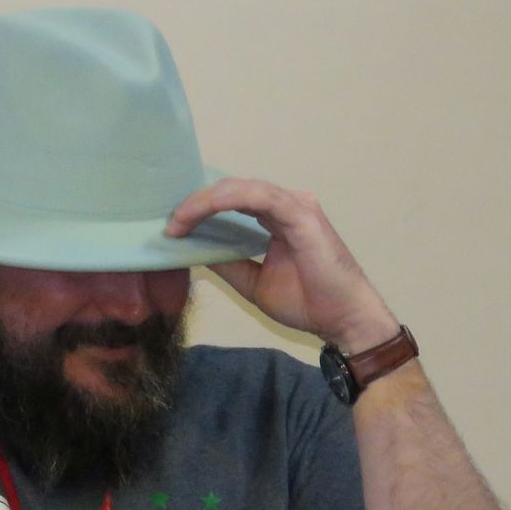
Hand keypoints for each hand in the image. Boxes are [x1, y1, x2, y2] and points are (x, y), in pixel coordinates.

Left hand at [168, 178, 399, 351]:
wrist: (343, 321)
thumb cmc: (308, 302)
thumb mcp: (253, 282)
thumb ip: (228, 262)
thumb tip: (194, 250)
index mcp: (276, 217)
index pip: (232, 200)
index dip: (199, 207)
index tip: (171, 227)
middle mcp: (285, 204)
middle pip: (231, 190)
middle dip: (194, 202)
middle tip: (167, 223)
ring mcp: (294, 205)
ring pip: (238, 188)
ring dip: (202, 202)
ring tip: (176, 221)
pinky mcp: (300, 213)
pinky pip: (256, 196)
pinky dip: (222, 201)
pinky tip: (198, 213)